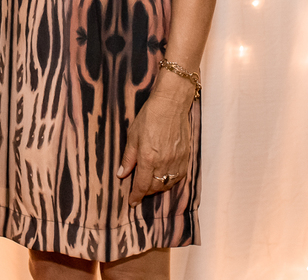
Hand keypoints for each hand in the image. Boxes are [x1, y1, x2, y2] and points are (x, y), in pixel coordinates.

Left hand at [116, 79, 194, 204]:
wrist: (171, 104)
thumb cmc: (149, 117)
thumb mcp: (133, 136)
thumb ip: (128, 158)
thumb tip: (121, 174)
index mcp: (148, 158)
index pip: (142, 185)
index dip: (136, 196)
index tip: (132, 202)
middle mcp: (164, 163)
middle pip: (155, 187)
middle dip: (146, 192)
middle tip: (139, 191)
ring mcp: (176, 161)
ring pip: (167, 184)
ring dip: (158, 188)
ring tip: (151, 185)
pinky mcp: (185, 157)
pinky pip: (179, 177)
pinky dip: (171, 181)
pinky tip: (165, 178)